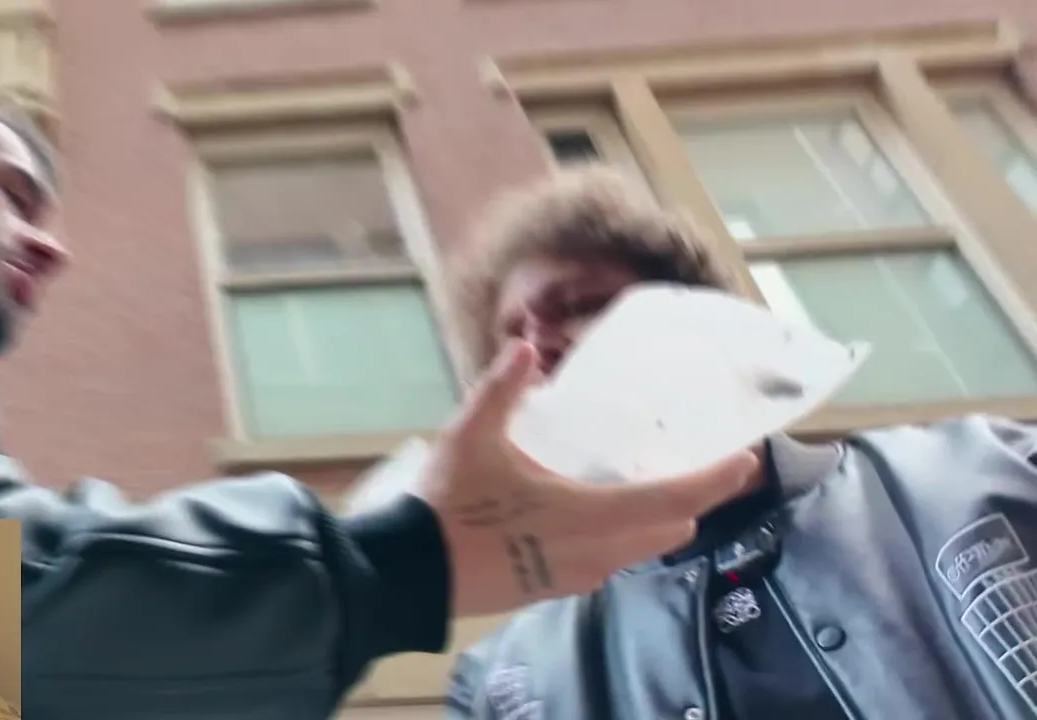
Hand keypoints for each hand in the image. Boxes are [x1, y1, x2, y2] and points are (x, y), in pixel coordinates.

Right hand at [414, 341, 758, 616]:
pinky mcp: (550, 590)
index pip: (672, 500)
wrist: (411, 574)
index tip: (746, 462)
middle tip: (708, 473)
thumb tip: (526, 345)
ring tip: (659, 493)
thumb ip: (502, 389)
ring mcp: (572, 577)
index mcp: (588, 514)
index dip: (715, 481)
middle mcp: (593, 552)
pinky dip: (622, 542)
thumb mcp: (471, 436)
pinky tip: (601, 523)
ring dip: (657, 525)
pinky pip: (606, 566)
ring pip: (637, 553)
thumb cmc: (448, 505)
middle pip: (666, 532)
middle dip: (693, 503)